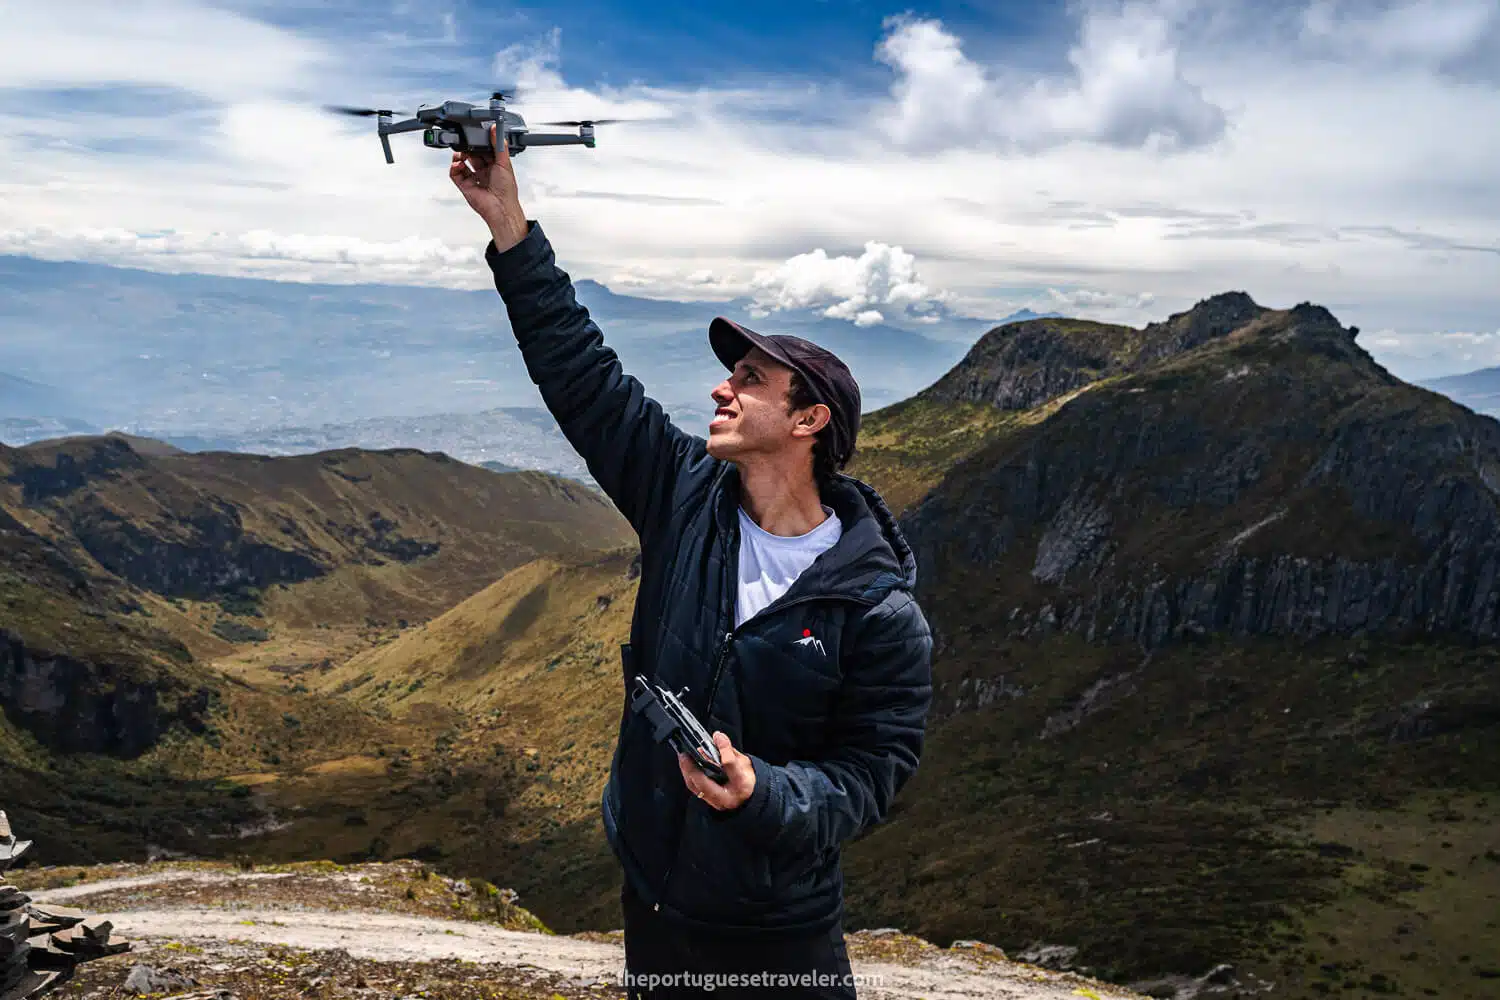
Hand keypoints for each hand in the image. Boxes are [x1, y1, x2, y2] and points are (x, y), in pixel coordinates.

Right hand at [449, 123, 528, 251]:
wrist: (500, 208)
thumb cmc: (507, 190)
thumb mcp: (504, 163)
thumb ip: (499, 145)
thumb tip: (495, 129)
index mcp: (495, 165)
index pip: (484, 149)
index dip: (480, 142)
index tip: (476, 134)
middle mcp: (484, 171)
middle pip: (472, 155)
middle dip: (468, 148)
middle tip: (466, 143)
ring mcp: (474, 178)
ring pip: (462, 163)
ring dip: (459, 156)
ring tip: (461, 154)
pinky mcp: (465, 186)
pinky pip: (455, 174)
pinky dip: (454, 167)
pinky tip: (458, 164)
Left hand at [679, 732, 755, 810]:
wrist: (746, 797)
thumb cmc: (745, 780)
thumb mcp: (744, 763)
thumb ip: (729, 751)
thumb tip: (717, 737)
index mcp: (741, 785)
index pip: (730, 766)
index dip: (723, 750)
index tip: (718, 737)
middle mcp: (727, 797)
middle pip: (705, 783)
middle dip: (692, 767)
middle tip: (686, 754)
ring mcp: (715, 802)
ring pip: (695, 787)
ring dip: (687, 771)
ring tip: (683, 757)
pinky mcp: (707, 800)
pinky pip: (694, 788)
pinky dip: (688, 775)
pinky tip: (686, 764)